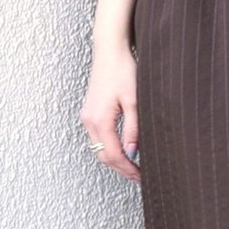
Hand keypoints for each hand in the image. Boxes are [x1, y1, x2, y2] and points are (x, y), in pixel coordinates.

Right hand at [80, 42, 140, 181]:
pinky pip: (97, 137)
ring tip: (133, 167)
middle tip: (139, 177)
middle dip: (121, 169)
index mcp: (100, 120)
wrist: (110, 51)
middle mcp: (89, 121)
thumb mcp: (134, 102)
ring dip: (114, 160)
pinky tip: (122, 150)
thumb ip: (133, 129)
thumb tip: (132, 153)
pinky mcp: (90, 111)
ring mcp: (87, 116)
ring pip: (99, 148)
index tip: (141, 177)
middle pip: (103, 156)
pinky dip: (109, 148)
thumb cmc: (123, 71)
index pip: (113, 155)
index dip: (128, 169)